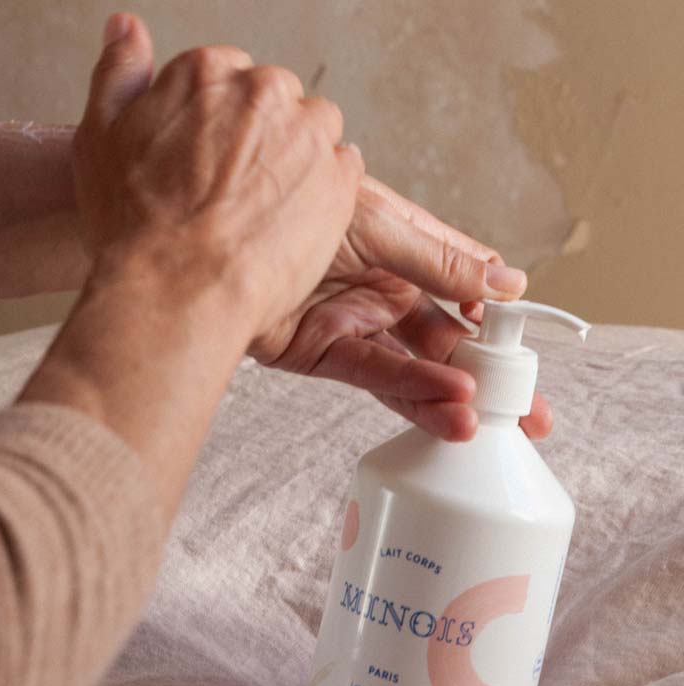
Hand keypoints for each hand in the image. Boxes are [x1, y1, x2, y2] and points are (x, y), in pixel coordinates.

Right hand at [72, 13, 363, 338]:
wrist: (176, 289)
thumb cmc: (134, 227)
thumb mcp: (100, 139)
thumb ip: (119, 74)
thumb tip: (127, 28)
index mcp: (205, 73)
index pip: (231, 80)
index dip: (221, 128)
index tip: (213, 164)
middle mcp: (262, 92)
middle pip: (277, 103)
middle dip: (263, 141)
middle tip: (239, 194)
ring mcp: (306, 134)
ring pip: (315, 132)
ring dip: (299, 162)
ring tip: (267, 211)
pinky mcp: (339, 179)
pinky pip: (344, 170)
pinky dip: (325, 193)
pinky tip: (292, 224)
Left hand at [249, 175, 552, 440]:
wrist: (214, 234)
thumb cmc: (296, 206)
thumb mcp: (382, 226)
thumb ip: (442, 260)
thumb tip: (510, 280)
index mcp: (406, 250)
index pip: (465, 284)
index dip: (496, 316)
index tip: (524, 346)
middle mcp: (386, 290)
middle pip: (448, 339)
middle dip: (490, 376)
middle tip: (529, 414)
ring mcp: (358, 323)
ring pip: (415, 366)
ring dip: (450, 394)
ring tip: (482, 421)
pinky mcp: (325, 353)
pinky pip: (376, 374)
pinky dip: (410, 390)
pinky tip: (445, 405)